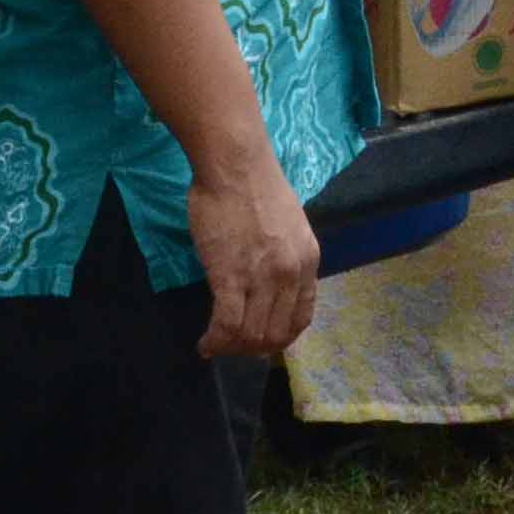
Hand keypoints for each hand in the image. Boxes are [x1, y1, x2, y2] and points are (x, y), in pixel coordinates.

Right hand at [189, 162, 323, 362]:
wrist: (236, 165)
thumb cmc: (255, 185)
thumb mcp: (289, 225)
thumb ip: (284, 256)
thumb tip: (267, 278)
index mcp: (308, 261)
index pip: (300, 317)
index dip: (280, 337)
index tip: (260, 340)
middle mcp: (291, 274)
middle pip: (275, 333)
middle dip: (252, 348)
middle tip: (232, 345)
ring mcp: (263, 278)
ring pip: (252, 334)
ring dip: (232, 348)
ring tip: (216, 345)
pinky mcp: (231, 276)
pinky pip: (227, 325)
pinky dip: (215, 341)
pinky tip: (205, 344)